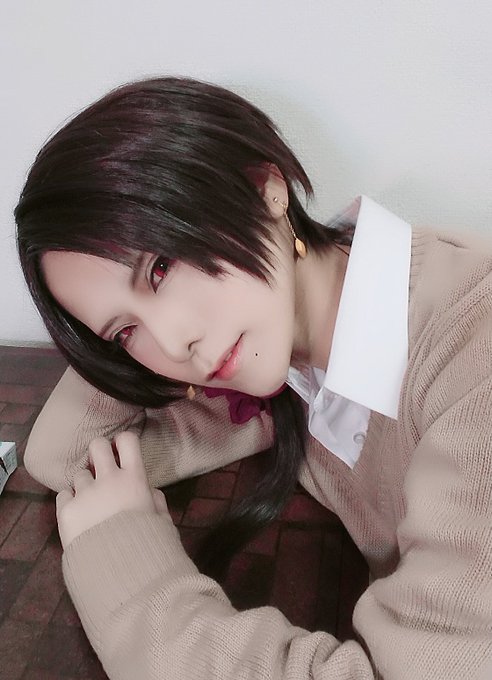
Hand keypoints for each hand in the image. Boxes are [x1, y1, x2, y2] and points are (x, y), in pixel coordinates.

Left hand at [56, 431, 167, 549]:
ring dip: (85, 484)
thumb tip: (148, 491)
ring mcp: (85, 494)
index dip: (123, 441)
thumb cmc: (149, 547)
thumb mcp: (163, 522)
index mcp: (135, 479)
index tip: (121, 450)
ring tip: (92, 505)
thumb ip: (156, 502)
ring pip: (79, 474)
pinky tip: (79, 516)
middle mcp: (108, 480)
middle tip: (100, 468)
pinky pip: (63, 494)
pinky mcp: (66, 511)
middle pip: (97, 446)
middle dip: (98, 453)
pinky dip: (70, 501)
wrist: (121, 574)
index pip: (127, 441)